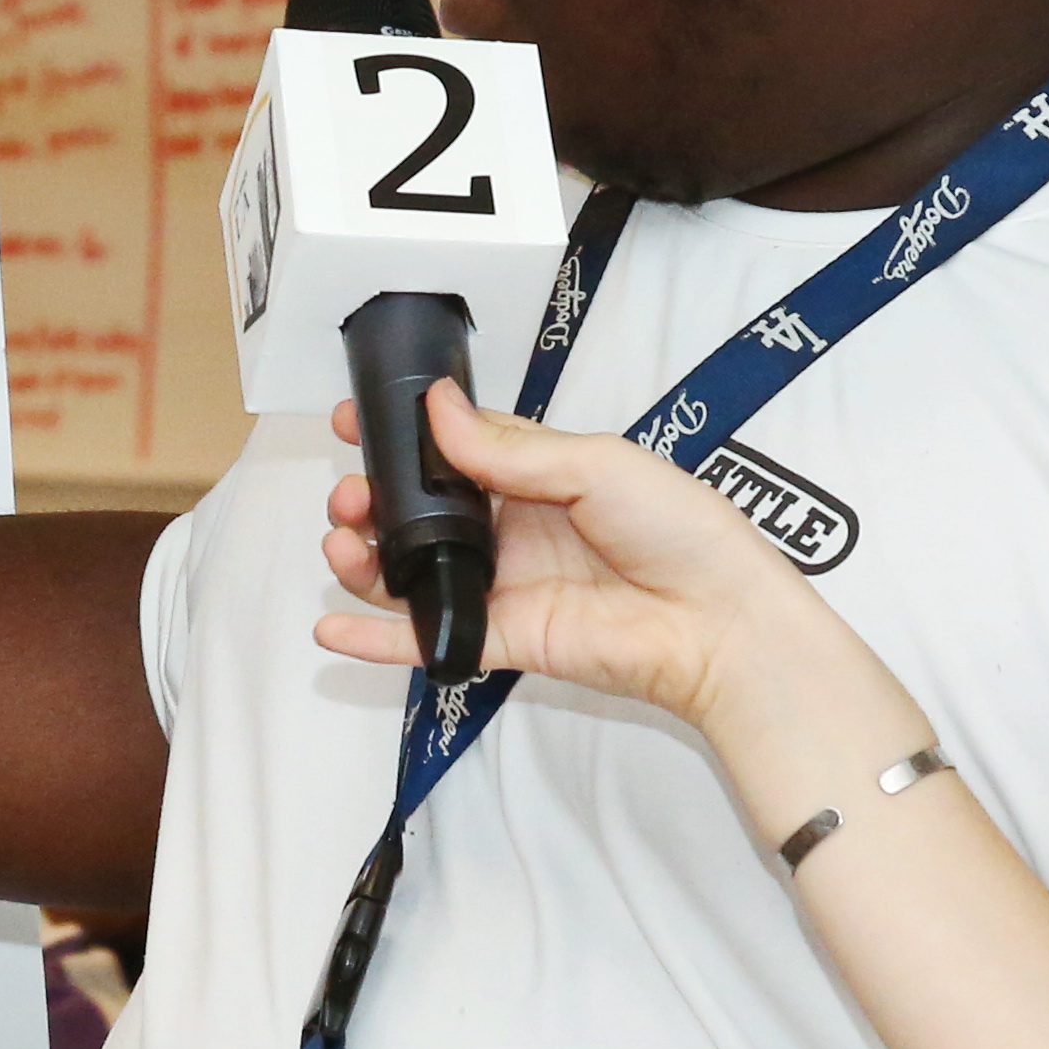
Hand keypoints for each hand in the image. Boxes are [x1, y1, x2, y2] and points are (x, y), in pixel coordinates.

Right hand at [308, 380, 814, 727]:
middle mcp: (510, 530)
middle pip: (416, 513)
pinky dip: (376, 640)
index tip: (351, 421)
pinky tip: (331, 629)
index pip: (449, 450)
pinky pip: (428, 641)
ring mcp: (502, 588)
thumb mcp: (595, 463)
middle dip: (369, 500)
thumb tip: (438, 408)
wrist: (718, 619)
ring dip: (362, 560)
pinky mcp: (503, 641)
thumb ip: (510, 448)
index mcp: (535, 475)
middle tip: (350, 494)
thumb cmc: (679, 529)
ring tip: (341, 542)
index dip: (397, 438)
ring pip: (410, 574)